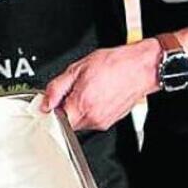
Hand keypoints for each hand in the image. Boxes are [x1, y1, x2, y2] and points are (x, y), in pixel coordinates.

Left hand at [42, 38, 160, 130]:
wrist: (141, 67)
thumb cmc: (114, 65)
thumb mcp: (76, 69)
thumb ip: (56, 88)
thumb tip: (45, 102)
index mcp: (82, 105)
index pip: (55, 120)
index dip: (50, 109)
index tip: (51, 101)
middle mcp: (93, 118)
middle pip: (67, 121)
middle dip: (64, 107)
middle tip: (72, 89)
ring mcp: (103, 122)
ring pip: (79, 121)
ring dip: (77, 108)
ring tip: (88, 89)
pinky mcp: (110, 121)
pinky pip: (92, 119)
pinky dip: (89, 109)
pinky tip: (96, 94)